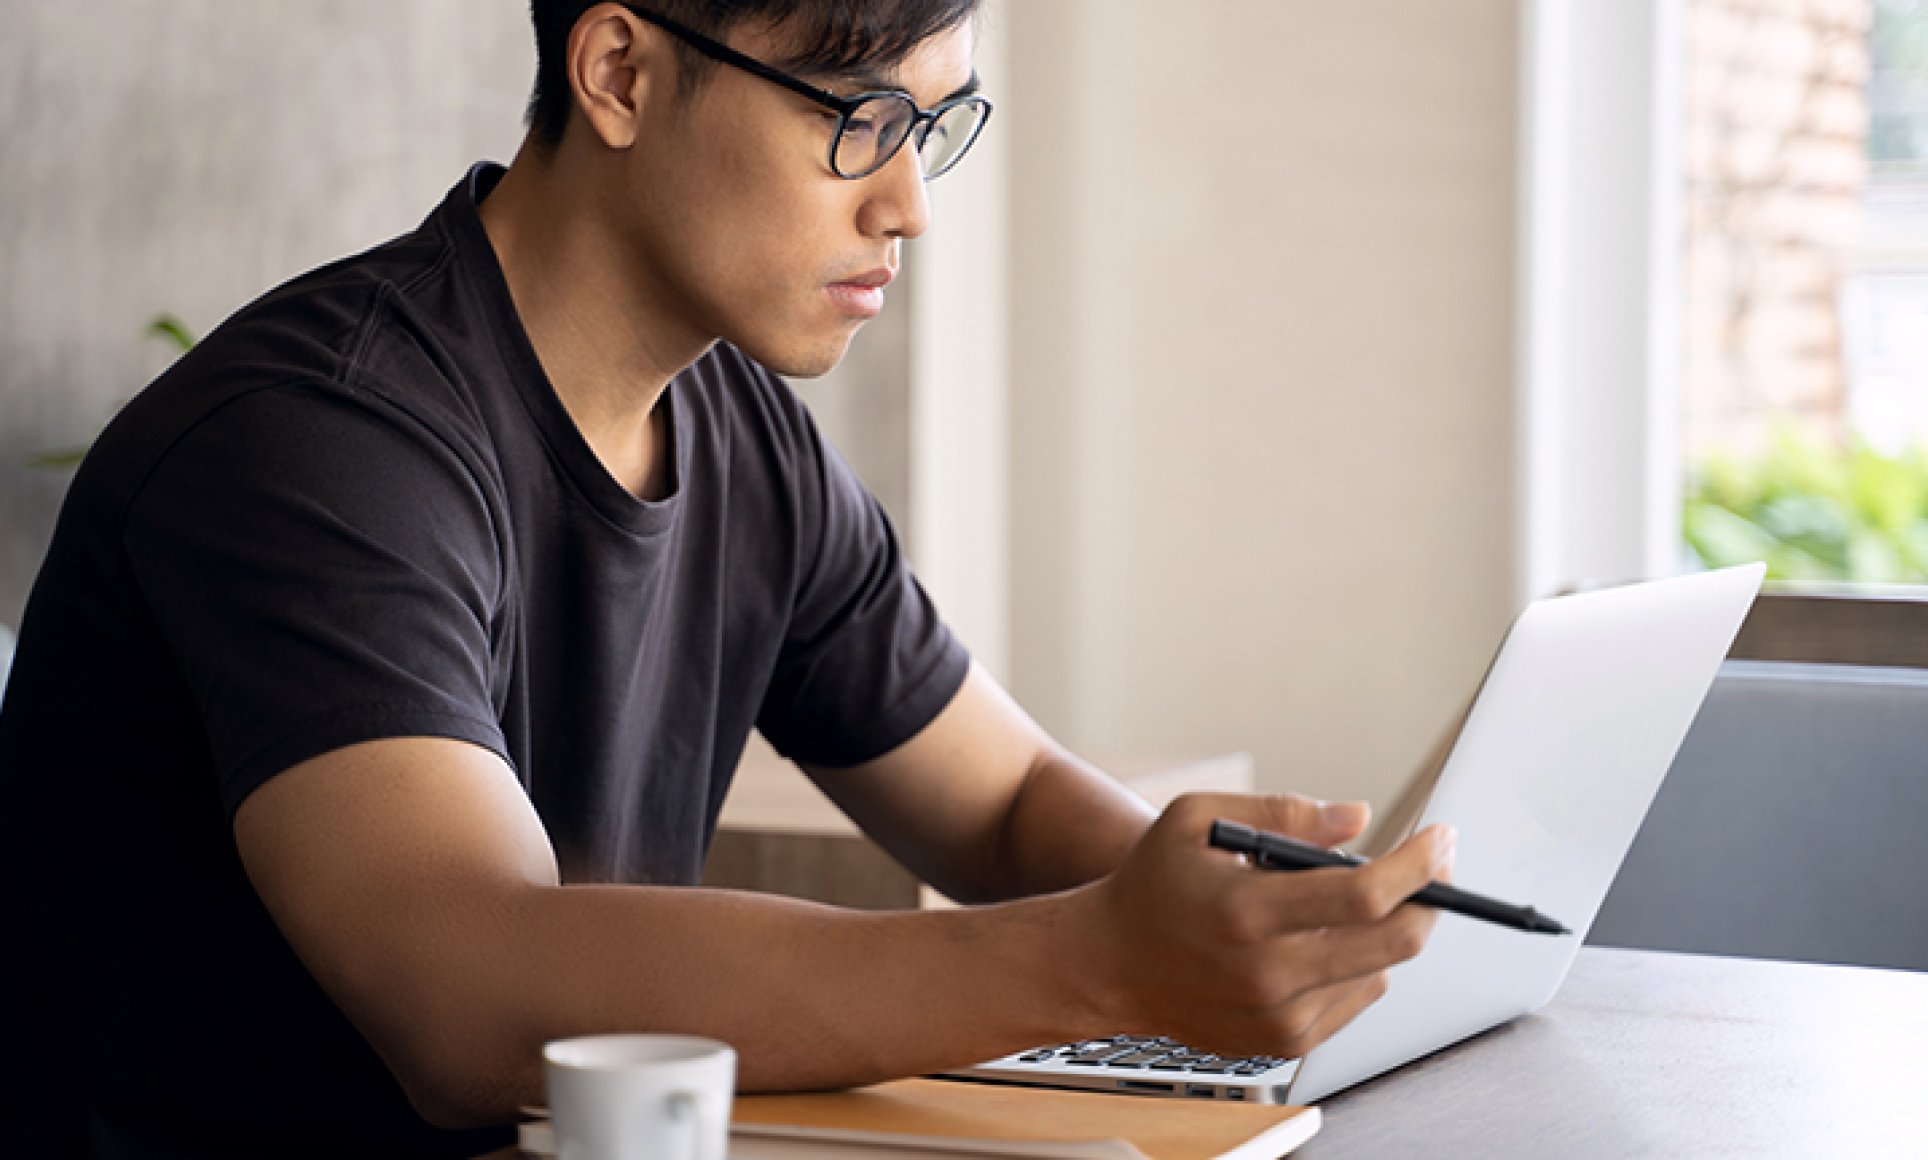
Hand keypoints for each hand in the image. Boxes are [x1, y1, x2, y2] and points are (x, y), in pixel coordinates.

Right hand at [1067, 792, 1453, 1059]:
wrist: (1108, 964)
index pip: (1364, 895)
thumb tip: (1357, 817)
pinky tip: (1319, 940)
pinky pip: (1354, 999)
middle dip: (1429, 900)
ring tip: (1345, 902)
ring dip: (1384, 931)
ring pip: (1380, 972)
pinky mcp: (1283, 1042)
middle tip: (1431, 867)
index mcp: (1246, 912)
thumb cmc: (1152, 883)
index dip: (1416, 864)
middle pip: (1393, 944)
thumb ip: (1282, 811)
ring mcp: (1278, 1017)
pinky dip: (1357, 964)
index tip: (1441, 838)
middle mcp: (1267, 974)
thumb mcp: (1196, 818)